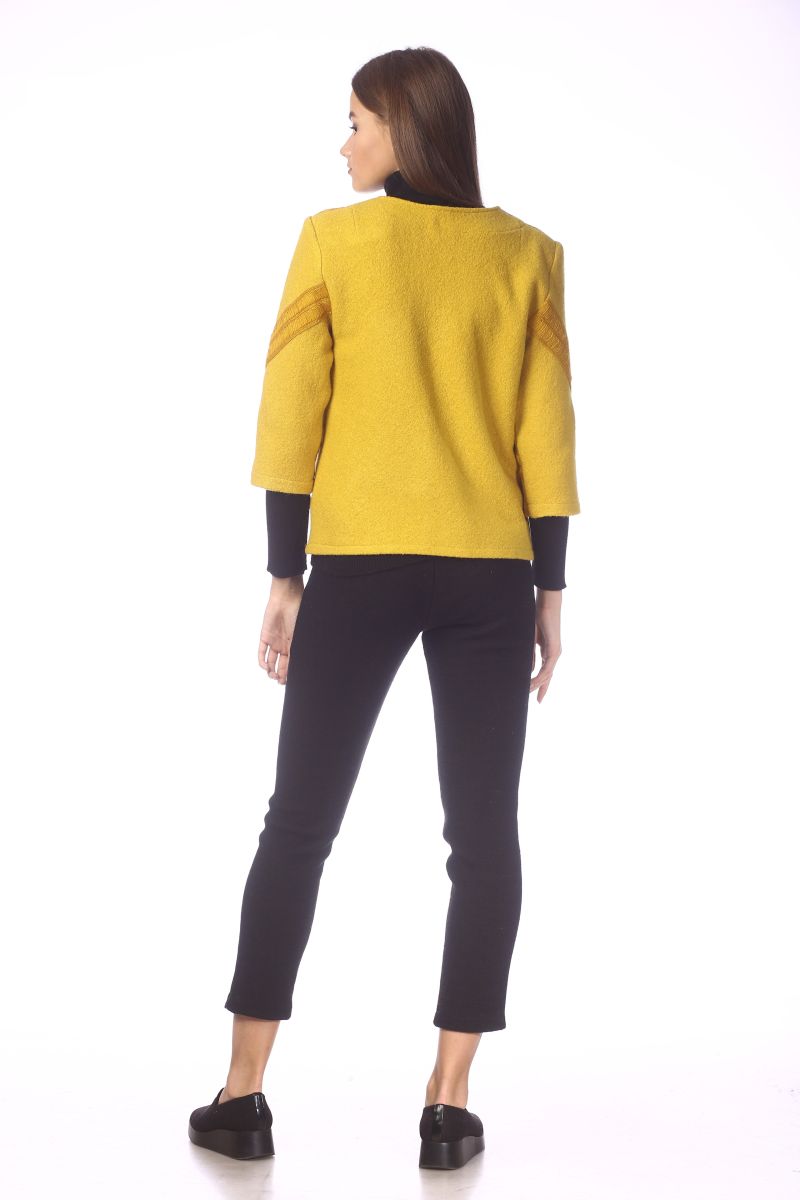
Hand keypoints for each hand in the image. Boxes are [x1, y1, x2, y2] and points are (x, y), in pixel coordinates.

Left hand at [258, 576, 303, 683]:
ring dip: (271, 670)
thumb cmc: (298, 614)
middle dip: (280, 675)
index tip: (288, 682)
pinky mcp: (264, 637)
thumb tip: (298, 668)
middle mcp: (284, 645)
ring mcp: (274, 642)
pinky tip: (265, 667)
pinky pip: (262, 652)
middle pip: (281, 665)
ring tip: (273, 676)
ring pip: (270, 661)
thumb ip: (297, 651)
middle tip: (280, 681)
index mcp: (294, 645)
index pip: (291, 664)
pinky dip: (262, 661)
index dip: (289, 674)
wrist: (286, 600)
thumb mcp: (299, 636)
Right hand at [530, 588, 562, 702]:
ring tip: (529, 692)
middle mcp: (553, 654)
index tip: (537, 696)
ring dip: (538, 684)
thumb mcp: (531, 640)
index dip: (541, 684)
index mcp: (548, 651)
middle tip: (537, 701)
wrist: (547, 606)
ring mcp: (555, 653)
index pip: (545, 671)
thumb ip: (531, 654)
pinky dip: (541, 675)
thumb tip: (528, 669)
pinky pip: (548, 667)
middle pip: (548, 676)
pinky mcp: (554, 650)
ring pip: (548, 674)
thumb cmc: (538, 618)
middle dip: (541, 688)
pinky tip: (534, 681)